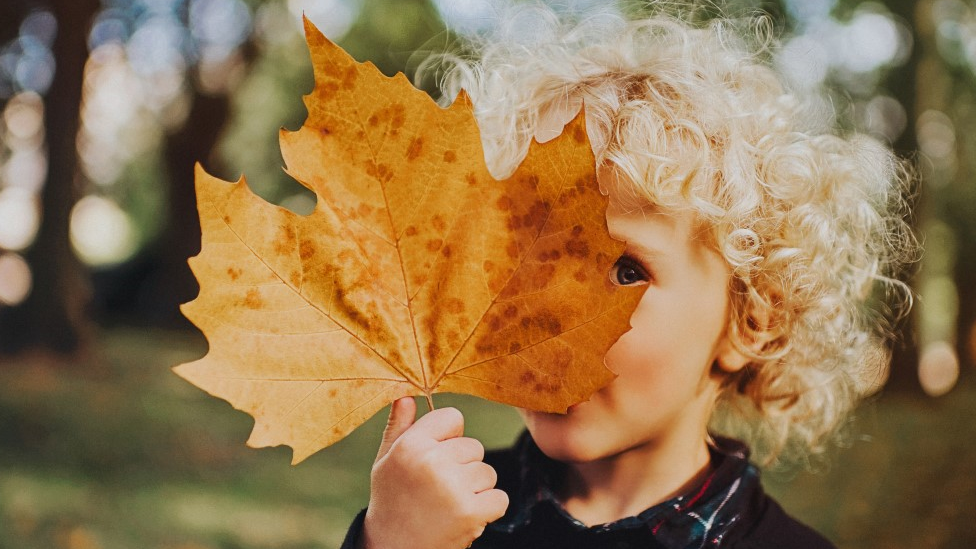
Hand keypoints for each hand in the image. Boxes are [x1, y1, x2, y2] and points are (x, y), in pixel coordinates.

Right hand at [360, 397, 508, 548]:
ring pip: (487, 472)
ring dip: (475, 489)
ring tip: (448, 504)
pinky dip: (487, 509)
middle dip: (462, 466)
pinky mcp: (470, 512)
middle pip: (473, 446)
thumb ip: (399, 427)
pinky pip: (499, 498)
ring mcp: (452, 488)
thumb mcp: (386, 461)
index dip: (448, 437)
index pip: (453, 417)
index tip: (435, 456)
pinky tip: (464, 517)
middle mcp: (431, 462)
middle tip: (438, 489)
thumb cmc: (391, 499)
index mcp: (410, 445)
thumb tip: (408, 395)